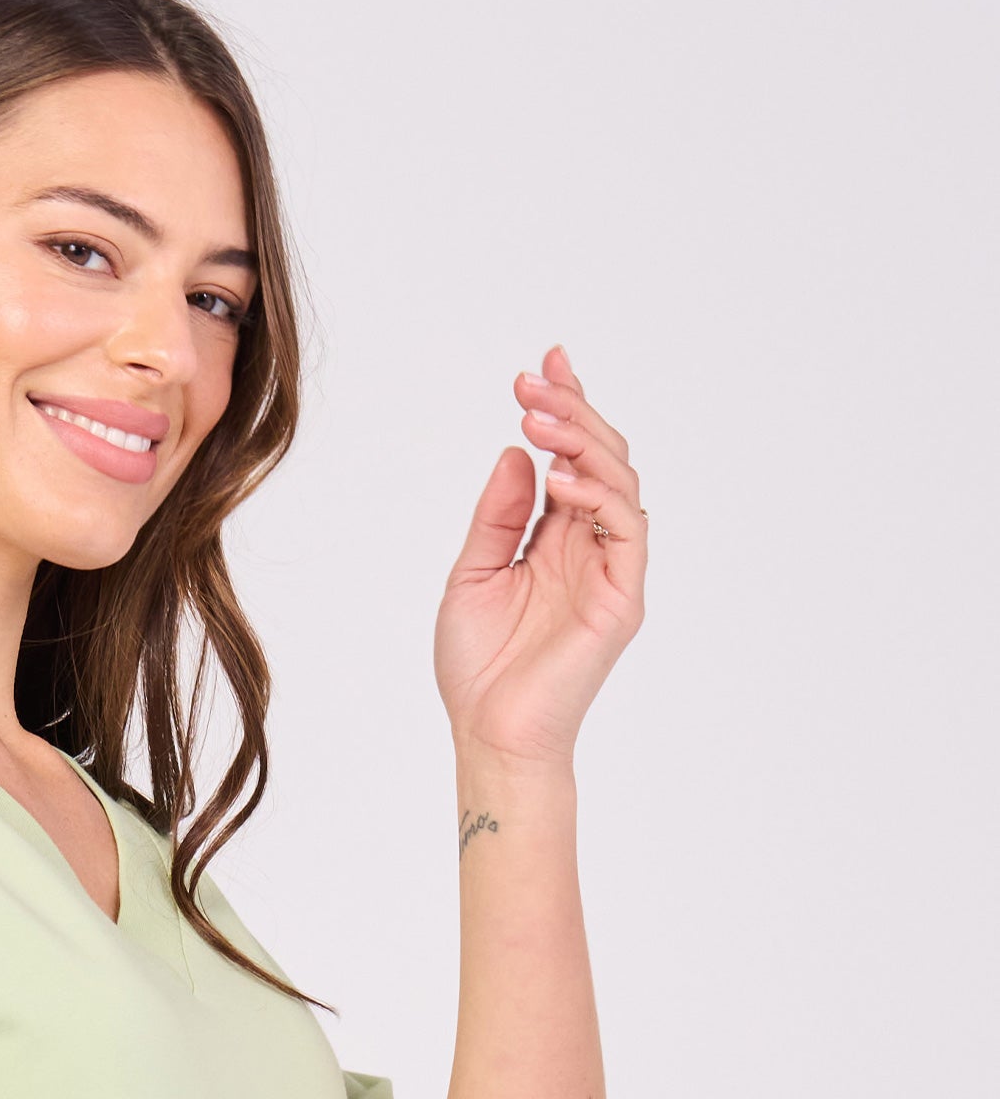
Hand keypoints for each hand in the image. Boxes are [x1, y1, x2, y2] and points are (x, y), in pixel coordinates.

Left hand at [433, 342, 647, 767]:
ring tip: (539, 420)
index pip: (569, 460)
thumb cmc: (479, 667)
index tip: (542, 366)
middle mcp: (588, 547)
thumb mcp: (472, 575)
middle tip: (535, 382)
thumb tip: (514, 452)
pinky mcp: (621, 597)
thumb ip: (497, 516)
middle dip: (571, 412)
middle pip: (598, 458)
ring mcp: (609, 570)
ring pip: (618, 482)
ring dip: (583, 443)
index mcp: (554, 539)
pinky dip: (598, 495)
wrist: (490, 733)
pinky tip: (560, 479)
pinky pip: (625, 530)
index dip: (564, 410)